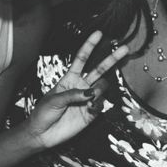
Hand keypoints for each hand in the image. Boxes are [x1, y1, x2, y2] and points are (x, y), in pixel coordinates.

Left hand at [26, 31, 128, 149]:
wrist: (42, 133)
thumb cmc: (43, 113)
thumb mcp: (54, 99)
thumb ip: (73, 94)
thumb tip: (91, 92)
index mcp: (69, 78)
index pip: (82, 59)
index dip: (90, 45)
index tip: (98, 33)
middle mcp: (81, 86)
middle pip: (99, 69)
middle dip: (111, 59)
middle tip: (124, 48)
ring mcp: (87, 100)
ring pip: (102, 87)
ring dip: (99, 89)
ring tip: (91, 96)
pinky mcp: (90, 114)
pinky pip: (100, 105)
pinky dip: (98, 104)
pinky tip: (91, 107)